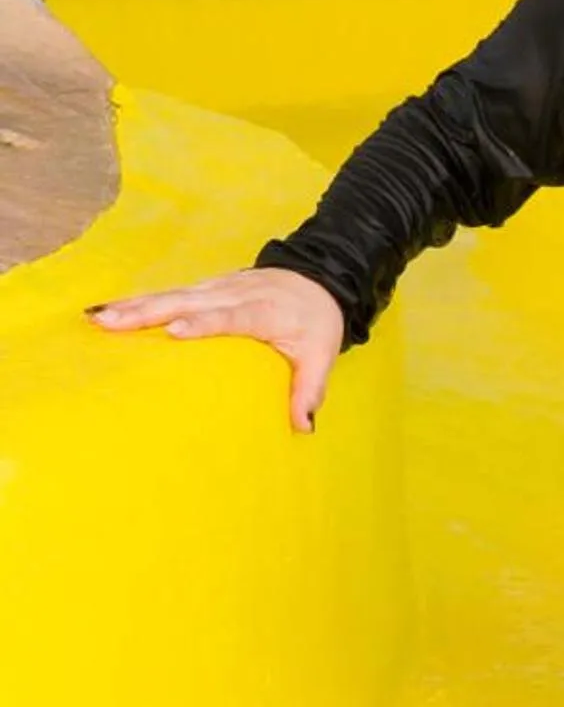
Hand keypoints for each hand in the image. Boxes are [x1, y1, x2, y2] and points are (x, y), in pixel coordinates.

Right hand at [85, 267, 343, 431]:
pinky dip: (140, 300)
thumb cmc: (318, 321)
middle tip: (111, 324)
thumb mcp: (322, 355)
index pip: (230, 317)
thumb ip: (309, 390)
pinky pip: (170, 293)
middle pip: (187, 302)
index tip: (174, 331)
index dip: (203, 323)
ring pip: (171, 295)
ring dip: (134, 305)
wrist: (319, 279)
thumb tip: (302, 427)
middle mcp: (234, 294)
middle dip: (148, 312)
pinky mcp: (206, 287)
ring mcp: (217, 288)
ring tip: (98, 318)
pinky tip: (110, 309)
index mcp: (264, 310)